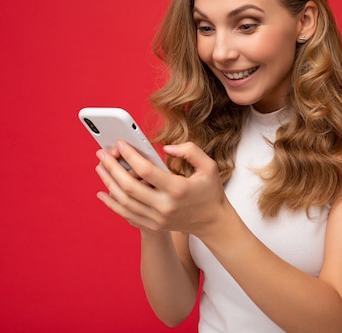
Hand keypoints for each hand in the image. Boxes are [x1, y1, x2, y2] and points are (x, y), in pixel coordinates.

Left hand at [95, 141, 225, 235]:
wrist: (212, 221)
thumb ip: (190, 150)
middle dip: (112, 167)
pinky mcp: (152, 225)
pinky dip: (112, 203)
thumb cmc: (210, 191)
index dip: (130, 155)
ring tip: (100, 168)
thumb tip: (166, 148)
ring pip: (124, 201)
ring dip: (109, 183)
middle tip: (102, 153)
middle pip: (129, 186)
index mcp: (178, 189)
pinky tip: (102, 192)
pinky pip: (126, 214)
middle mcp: (165, 206)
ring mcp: (157, 218)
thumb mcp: (208, 166)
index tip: (120, 144)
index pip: (146, 170)